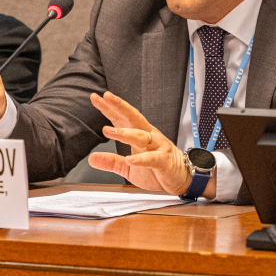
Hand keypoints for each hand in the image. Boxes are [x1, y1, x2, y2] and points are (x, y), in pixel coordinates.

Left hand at [87, 92, 214, 197]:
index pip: (122, 118)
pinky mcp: (164, 161)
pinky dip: (141, 159)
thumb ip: (111, 162)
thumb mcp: (129, 167)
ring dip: (124, 133)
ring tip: (108, 131)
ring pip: (141, 136)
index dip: (109, 108)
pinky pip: (152, 159)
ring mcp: (157, 147)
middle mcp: (149, 137)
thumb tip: (91, 158)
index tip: (95, 98)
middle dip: (119, 107)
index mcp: (140, 135)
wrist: (184, 178)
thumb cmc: (158, 169)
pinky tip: (130, 159)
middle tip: (106, 97)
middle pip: (133, 118)